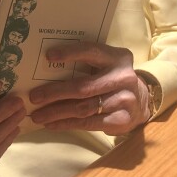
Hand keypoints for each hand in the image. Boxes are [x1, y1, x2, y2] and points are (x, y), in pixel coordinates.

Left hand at [28, 41, 150, 134]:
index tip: (49, 56)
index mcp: (117, 58)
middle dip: (55, 92)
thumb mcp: (106, 65)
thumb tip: (46, 68)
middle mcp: (123, 77)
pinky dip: (67, 124)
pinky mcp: (121, 120)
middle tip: (34, 97)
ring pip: (83, 108)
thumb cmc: (113, 79)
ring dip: (57, 112)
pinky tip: (52, 124)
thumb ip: (86, 64)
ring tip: (37, 115)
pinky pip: (88, 123)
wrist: (142, 101)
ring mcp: (124, 100)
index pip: (92, 52)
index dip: (71, 53)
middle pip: (83, 87)